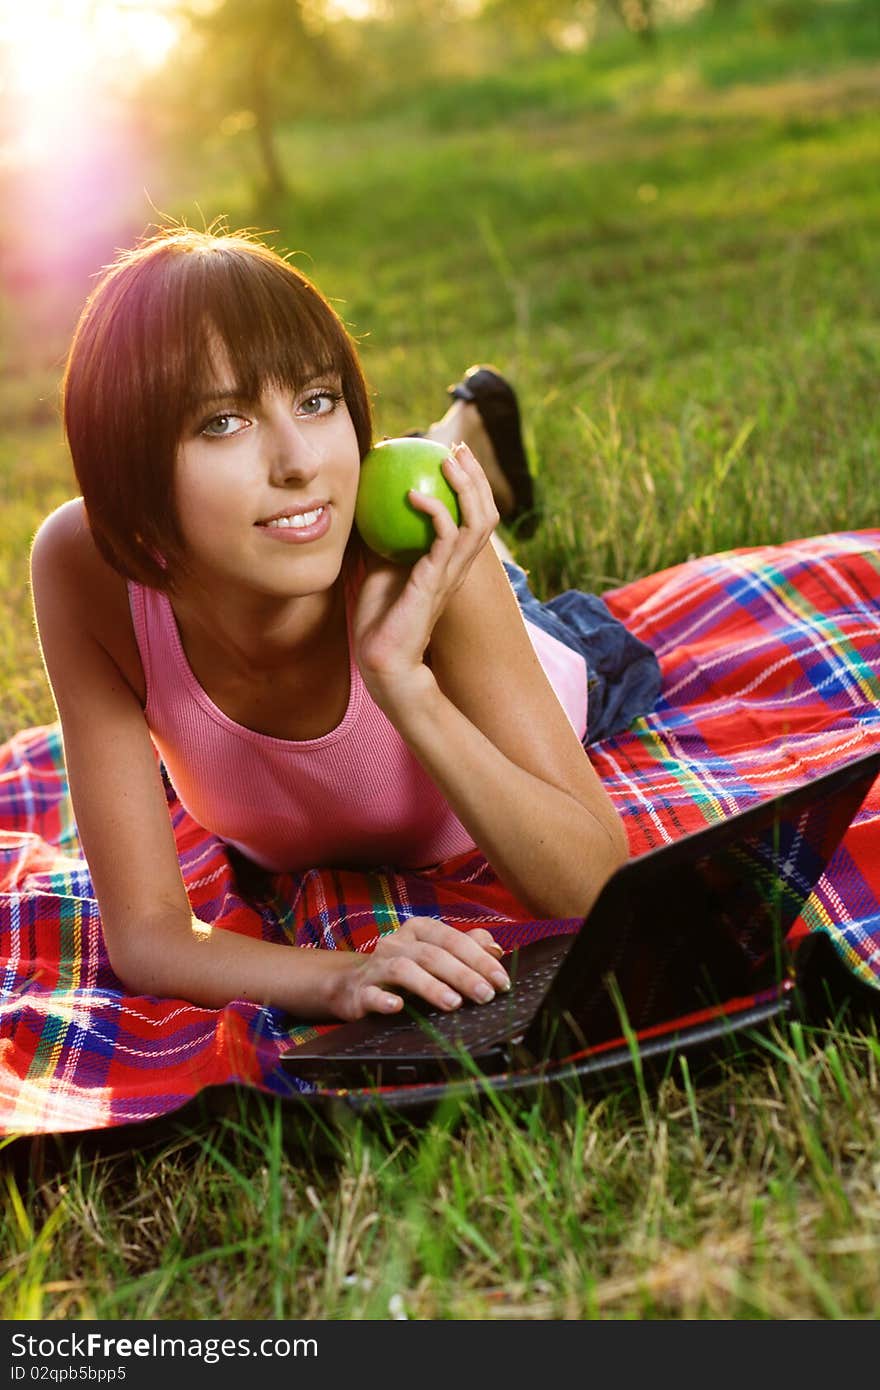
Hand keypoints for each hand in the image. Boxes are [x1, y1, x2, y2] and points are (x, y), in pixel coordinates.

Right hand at [327, 919, 509, 1020]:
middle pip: (433, 954)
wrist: (356, 985)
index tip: (501, 981)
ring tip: (454, 1003)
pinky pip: (371, 993)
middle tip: (485, 995)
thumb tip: (496, 949)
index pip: (453, 939)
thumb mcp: (437, 954)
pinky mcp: (361, 991)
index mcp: (420, 930)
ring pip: (404, 969)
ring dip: (430, 986)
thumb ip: (467, 948)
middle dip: (462, 974)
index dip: (480, 959)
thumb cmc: (407, 968)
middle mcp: (398, 943)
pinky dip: (384, 1000)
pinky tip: (398, 1007)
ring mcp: (377, 966)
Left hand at [351, 443, 498, 712]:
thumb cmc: (378, 621)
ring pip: (477, 521)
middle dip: (476, 476)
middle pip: (486, 513)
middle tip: (456, 448)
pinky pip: (445, 537)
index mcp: (450, 563)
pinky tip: (413, 494)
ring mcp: (451, 574)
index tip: (450, 456)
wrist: (382, 660)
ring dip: (465, 486)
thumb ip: (379, 539)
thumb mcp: (376, 568)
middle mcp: (458, 567)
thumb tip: (362, 504)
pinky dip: (433, 511)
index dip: (470, 485)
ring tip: (447, 460)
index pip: (473, 517)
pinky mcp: (435, 581)